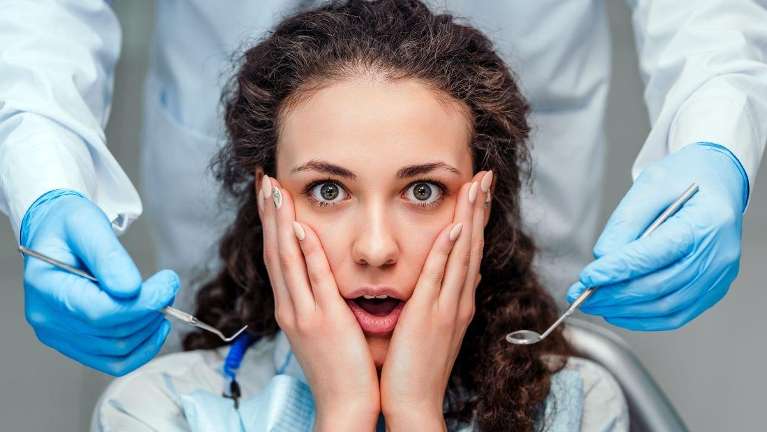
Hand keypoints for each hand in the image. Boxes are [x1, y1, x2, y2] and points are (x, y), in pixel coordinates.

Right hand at [21, 189, 178, 375]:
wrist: (55, 233)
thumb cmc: (67, 225)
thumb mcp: (86, 224)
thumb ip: (109, 257)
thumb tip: (131, 290)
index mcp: (47, 288)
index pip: (101, 312)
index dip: (143, 304)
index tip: (168, 283)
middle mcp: (49, 319)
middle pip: (113, 333)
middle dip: (151, 311)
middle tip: (167, 286)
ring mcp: (62, 335)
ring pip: (118, 350)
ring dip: (150, 328)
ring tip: (161, 300)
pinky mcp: (76, 343)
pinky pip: (114, 361)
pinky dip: (142, 349)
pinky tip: (156, 327)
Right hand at [257, 175, 379, 428]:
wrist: (344, 405)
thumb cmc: (341, 368)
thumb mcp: (323, 330)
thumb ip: (319, 301)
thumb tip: (321, 276)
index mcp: (292, 308)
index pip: (277, 257)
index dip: (271, 224)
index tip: (269, 194)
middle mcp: (291, 308)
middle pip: (274, 251)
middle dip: (268, 213)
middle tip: (264, 179)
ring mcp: (304, 314)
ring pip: (286, 260)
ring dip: (279, 223)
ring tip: (275, 190)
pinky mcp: (324, 321)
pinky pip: (313, 281)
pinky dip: (305, 253)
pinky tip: (300, 228)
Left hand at [380, 170, 489, 427]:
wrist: (415, 402)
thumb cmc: (418, 367)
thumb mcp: (438, 328)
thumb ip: (447, 299)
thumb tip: (462, 277)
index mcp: (458, 302)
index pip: (470, 250)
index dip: (476, 218)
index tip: (479, 191)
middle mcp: (459, 300)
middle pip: (473, 244)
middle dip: (480, 208)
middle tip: (486, 175)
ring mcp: (448, 307)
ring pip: (462, 253)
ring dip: (470, 217)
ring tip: (477, 186)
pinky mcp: (430, 315)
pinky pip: (440, 276)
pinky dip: (449, 250)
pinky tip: (455, 227)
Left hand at [567, 142, 748, 329]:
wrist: (718, 181)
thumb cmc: (686, 178)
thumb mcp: (651, 184)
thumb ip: (626, 222)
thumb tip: (603, 257)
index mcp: (706, 222)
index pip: (655, 254)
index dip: (617, 270)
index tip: (587, 277)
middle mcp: (718, 255)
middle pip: (659, 286)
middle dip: (614, 294)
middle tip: (581, 295)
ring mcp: (718, 276)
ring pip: (666, 307)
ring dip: (625, 310)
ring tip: (594, 302)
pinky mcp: (713, 289)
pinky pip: (676, 314)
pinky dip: (643, 318)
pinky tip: (619, 310)